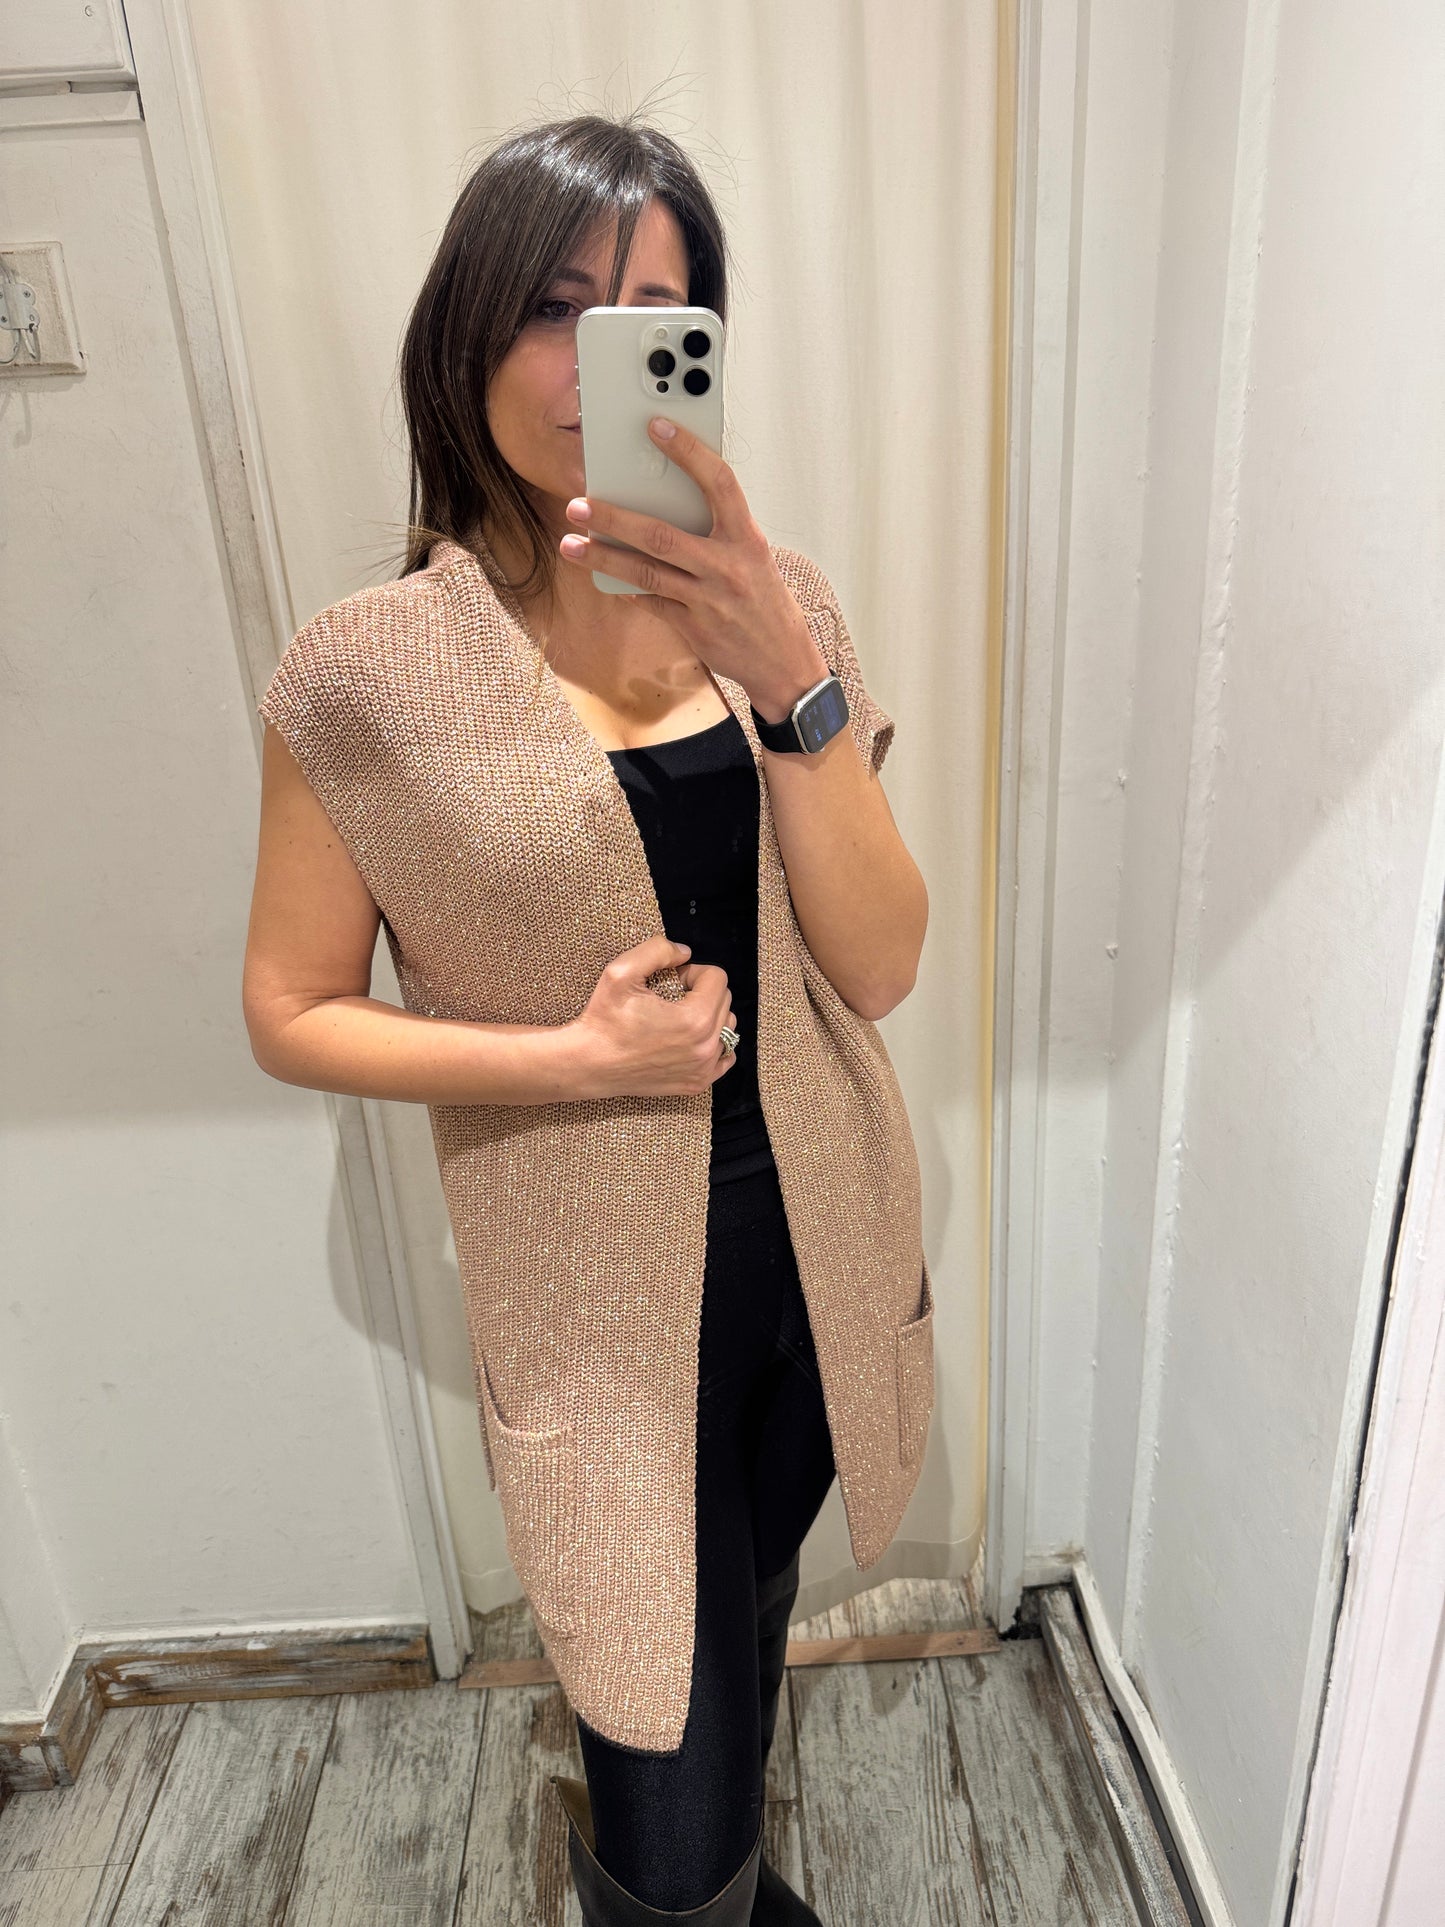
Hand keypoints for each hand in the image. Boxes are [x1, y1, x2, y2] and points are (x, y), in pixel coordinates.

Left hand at [557, 418, 829, 723]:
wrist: (783, 662)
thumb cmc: (764, 601)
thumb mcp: (753, 557)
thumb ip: (717, 532)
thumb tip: (666, 503)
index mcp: (746, 538)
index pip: (719, 482)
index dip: (688, 451)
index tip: (656, 426)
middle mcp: (727, 566)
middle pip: (660, 534)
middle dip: (613, 517)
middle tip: (579, 504)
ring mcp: (708, 599)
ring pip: (645, 572)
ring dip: (603, 557)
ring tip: (571, 544)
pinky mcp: (694, 628)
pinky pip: (650, 603)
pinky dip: (626, 588)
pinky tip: (605, 579)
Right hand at [568, 934, 738, 1099]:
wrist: (589, 1064)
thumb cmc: (603, 1019)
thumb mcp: (621, 971)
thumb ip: (658, 950)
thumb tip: (685, 953)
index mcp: (695, 1019)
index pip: (718, 978)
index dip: (692, 972)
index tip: (671, 980)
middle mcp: (705, 1047)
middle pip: (725, 1001)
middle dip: (702, 992)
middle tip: (671, 997)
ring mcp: (703, 1069)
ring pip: (727, 1028)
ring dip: (709, 1016)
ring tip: (678, 1017)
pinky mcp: (696, 1083)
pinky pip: (725, 1057)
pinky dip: (713, 1044)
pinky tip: (690, 1040)